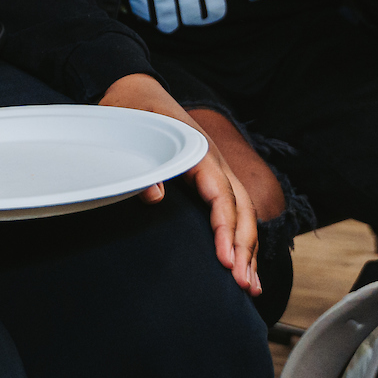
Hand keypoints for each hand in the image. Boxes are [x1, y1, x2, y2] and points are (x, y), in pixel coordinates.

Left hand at [102, 74, 261, 296]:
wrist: (135, 92)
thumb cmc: (130, 113)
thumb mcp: (126, 132)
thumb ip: (141, 165)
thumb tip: (156, 197)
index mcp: (197, 151)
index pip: (221, 195)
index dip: (225, 229)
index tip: (224, 259)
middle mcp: (213, 162)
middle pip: (241, 208)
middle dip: (244, 248)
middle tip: (243, 284)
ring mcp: (215, 171)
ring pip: (243, 213)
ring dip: (248, 249)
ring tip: (251, 286)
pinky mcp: (210, 180)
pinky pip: (233, 211)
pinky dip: (240, 239)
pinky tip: (242, 265)